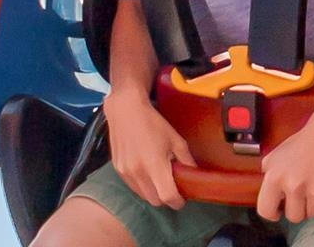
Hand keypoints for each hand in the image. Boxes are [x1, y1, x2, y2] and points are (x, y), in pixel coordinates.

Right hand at [103, 90, 197, 209]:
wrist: (126, 111)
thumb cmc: (153, 123)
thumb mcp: (175, 139)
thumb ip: (185, 159)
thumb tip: (194, 173)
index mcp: (155, 164)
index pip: (167, 196)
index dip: (177, 201)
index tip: (183, 200)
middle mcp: (138, 172)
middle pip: (155, 200)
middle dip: (166, 199)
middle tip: (173, 189)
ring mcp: (126, 173)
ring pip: (143, 195)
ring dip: (153, 193)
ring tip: (160, 180)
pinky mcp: (118, 170)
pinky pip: (133, 187)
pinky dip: (142, 186)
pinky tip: (148, 172)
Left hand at [255, 116, 313, 223]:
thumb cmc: (305, 142)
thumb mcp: (276, 154)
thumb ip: (269, 174)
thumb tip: (269, 194)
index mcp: (275, 177)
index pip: (266, 210)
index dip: (273, 213)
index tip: (279, 211)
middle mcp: (294, 185)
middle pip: (294, 217)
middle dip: (299, 208)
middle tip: (304, 195)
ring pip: (313, 213)